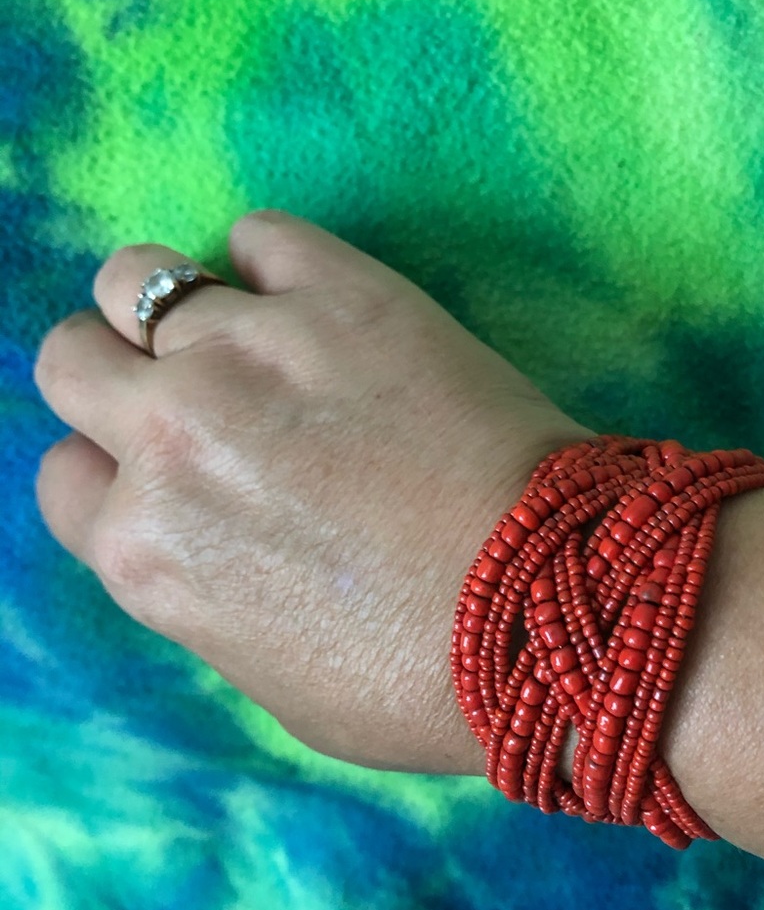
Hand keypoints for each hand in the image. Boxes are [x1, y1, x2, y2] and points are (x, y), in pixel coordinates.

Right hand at [33, 210, 593, 773]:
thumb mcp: (271, 675)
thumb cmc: (425, 673)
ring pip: (136, 276)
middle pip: (72, 358)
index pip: (67, 474)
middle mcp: (170, 439)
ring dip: (175, 302)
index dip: (119, 466)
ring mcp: (247, 351)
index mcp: (146, 550)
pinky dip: (273, 260)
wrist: (551, 605)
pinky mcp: (338, 291)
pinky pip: (260, 234)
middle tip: (196, 387)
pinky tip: (318, 301)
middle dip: (118, 371)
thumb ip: (201, 590)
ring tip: (247, 331)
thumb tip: (197, 531)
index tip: (173, 462)